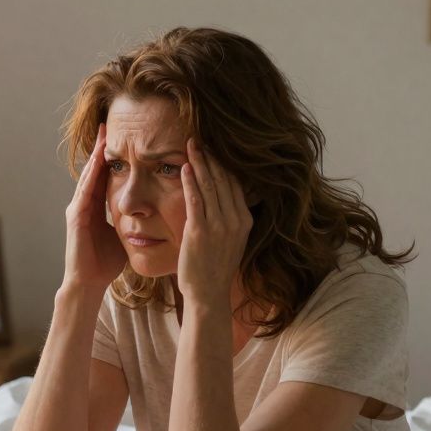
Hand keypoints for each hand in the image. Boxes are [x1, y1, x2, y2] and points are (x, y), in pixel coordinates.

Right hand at [63, 123, 128, 292]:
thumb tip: (153, 212)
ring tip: (102, 135)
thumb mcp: (123, 234)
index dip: (113, 156)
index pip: (105, 175)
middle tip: (108, 123)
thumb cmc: (106, 263)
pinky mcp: (76, 219)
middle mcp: (84, 205)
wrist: (89, 283)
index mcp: (96, 208)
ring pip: (88, 176)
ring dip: (94, 155)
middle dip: (100, 148)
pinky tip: (98, 162)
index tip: (122, 136)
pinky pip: (85, 192)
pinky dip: (91, 176)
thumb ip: (132, 220)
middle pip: (94, 170)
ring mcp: (77, 210)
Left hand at [177, 137, 252, 304]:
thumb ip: (231, 218)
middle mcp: (235, 220)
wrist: (208, 294)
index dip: (226, 163)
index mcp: (245, 220)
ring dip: (200, 163)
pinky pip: (195, 200)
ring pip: (210, 186)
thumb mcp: (232, 240)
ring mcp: (218, 226)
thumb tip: (228, 198)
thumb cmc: (215, 268)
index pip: (237, 183)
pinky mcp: (199, 232)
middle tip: (202, 136)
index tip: (217, 146)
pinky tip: (185, 167)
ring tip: (191, 144)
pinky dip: (190, 182)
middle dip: (213, 157)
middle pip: (224, 180)